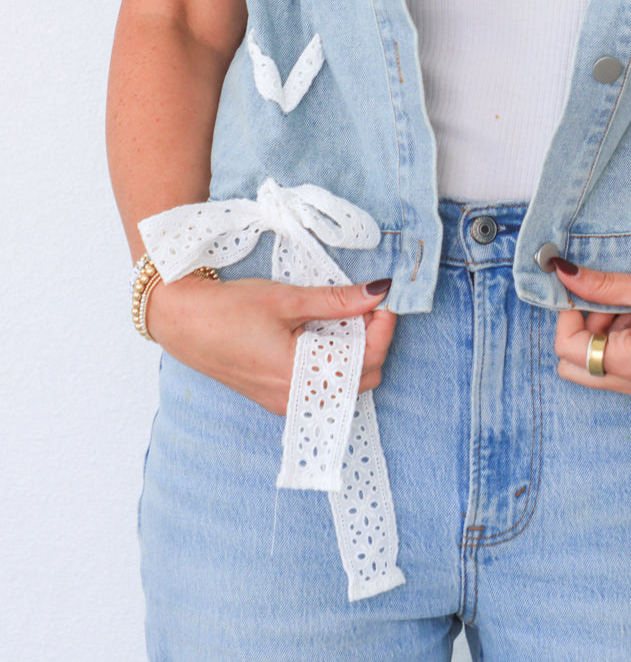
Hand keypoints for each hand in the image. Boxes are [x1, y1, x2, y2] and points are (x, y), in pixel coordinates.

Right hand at [146, 272, 396, 414]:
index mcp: (300, 376)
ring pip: (344, 385)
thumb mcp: (288, 299)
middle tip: (366, 306)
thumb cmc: (229, 310)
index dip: (383, 329)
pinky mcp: (277, 396)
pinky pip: (322, 386)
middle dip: (374, 342)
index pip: (366, 363)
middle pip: (362, 379)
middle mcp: (296, 399)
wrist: (183, 322)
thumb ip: (337, 301)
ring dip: (355, 352)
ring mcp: (286, 402)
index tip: (383, 300)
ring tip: (346, 316)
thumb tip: (379, 292)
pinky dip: (334, 361)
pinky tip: (325, 333)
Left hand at [553, 258, 630, 397]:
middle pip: (576, 366)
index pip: (568, 349)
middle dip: (582, 330)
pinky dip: (621, 342)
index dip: (569, 314)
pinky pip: (622, 368)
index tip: (586, 289)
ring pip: (598, 368)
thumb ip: (599, 285)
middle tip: (608, 301)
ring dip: (603, 335)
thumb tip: (561, 273)